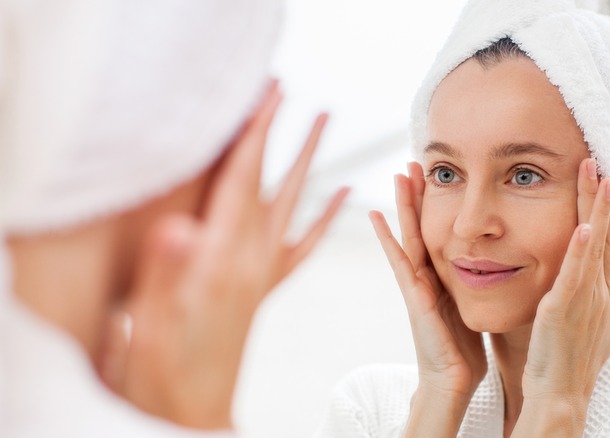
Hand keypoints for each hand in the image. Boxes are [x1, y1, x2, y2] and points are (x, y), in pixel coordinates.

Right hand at [97, 81, 348, 428]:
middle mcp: (251, 261)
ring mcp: (262, 273)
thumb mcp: (154, 323)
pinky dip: (323, 217)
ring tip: (324, 123)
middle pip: (273, 184)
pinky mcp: (264, 287)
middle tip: (294, 93)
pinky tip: (343, 195)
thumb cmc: (166, 374)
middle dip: (280, 135)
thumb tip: (179, 227)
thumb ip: (166, 272)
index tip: (266, 93)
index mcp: (224, 262)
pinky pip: (303, 245)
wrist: (193, 413)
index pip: (241, 182)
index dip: (252, 135)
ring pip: (294, 206)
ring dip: (309, 162)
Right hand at [369, 162, 485, 436]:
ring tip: (398, 175)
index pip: (439, 232)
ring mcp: (416, 285)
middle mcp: (426, 276)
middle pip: (421, 227)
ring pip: (409, 236)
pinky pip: (400, 262)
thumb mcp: (473, 308)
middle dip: (417, 196)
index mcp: (442, 277)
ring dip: (402, 206)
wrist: (453, 380)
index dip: (435, 206)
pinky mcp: (413, 297)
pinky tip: (377, 217)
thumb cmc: (464, 349)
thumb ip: (477, 286)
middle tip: (412, 162)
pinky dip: (387, 239)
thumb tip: (496, 265)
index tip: (435, 175)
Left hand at [512, 158, 609, 436]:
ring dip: (596, 210)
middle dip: (602, 197)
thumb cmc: (577, 360)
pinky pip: (575, 274)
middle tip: (598, 161)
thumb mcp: (608, 327)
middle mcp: (599, 290)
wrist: (562, 394)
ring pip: (593, 246)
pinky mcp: (565, 307)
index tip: (608, 178)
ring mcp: (584, 298)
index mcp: (604, 291)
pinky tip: (585, 226)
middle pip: (605, 235)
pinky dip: (580, 250)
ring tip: (598, 176)